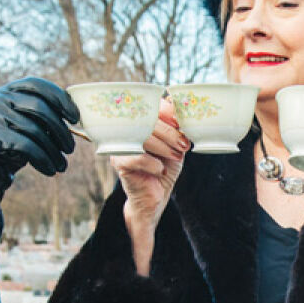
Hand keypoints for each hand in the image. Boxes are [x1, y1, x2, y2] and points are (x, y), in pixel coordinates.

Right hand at [0, 77, 79, 205]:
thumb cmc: (12, 144)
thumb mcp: (29, 126)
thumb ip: (45, 118)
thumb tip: (76, 120)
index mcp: (9, 90)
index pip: (38, 85)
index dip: (60, 99)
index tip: (75, 118)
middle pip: (39, 108)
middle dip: (60, 130)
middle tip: (70, 149)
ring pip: (34, 130)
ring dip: (53, 151)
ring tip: (62, 166)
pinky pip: (25, 145)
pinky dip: (43, 159)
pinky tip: (50, 170)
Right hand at [116, 99, 188, 231]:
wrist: (156, 195)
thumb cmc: (165, 167)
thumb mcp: (175, 145)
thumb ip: (177, 129)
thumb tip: (183, 111)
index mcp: (140, 122)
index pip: (149, 107)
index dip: (166, 111)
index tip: (180, 122)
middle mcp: (127, 130)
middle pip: (147, 122)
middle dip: (170, 133)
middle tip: (184, 144)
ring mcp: (121, 145)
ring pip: (143, 138)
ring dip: (164, 148)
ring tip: (176, 156)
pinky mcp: (119, 162)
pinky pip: (138, 157)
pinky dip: (154, 163)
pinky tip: (161, 170)